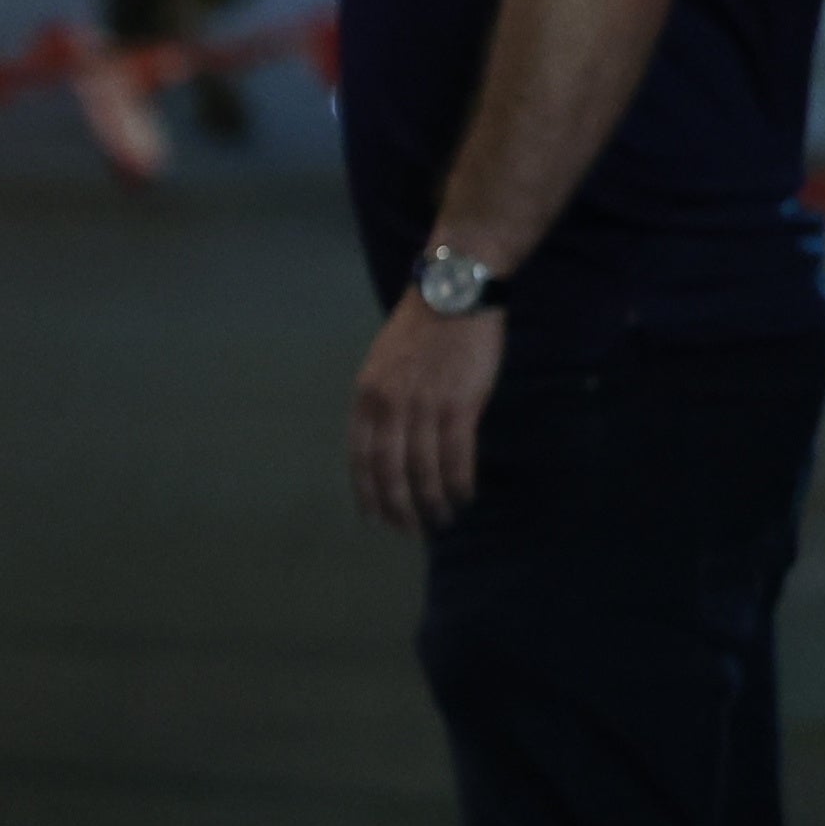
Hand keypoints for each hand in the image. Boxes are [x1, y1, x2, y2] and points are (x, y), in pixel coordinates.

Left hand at [349, 296, 506, 530]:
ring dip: (433, 502)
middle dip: (400, 508)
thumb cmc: (422, 330)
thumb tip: (387, 444)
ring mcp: (424, 406)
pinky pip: (456, 457)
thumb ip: (381, 403)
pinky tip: (464, 495)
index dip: (368, 492)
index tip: (375, 518)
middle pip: (389, 472)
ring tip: (442, 520)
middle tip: (411, 531)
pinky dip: (458, 482)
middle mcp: (389, 405)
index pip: (360, 457)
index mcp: (366, 396)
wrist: (454, 295)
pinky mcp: (459, 405)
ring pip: (423, 471)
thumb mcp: (383, 365)